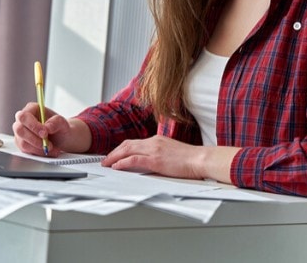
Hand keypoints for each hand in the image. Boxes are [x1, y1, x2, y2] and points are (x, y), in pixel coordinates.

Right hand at [12, 103, 90, 155]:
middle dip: (34, 139)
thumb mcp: (63, 122)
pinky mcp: (22, 143)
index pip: (24, 116)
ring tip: (51, 148)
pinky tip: (47, 151)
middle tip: (47, 144)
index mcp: (31, 109)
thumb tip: (47, 127)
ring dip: (38, 148)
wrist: (61, 138)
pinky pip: (26, 150)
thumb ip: (57, 121)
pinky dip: (38, 152)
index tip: (45, 133)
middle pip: (19, 129)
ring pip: (22, 142)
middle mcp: (23, 120)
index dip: (33, 125)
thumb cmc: (60, 127)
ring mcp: (21, 132)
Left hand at [101, 135, 238, 182]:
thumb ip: (160, 153)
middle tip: (105, 160)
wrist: (201, 159)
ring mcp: (154, 150)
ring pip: (127, 150)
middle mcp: (153, 142)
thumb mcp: (172, 152)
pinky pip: (133, 160)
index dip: (122, 148)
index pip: (134, 142)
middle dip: (114, 152)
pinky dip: (122, 162)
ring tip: (106, 164)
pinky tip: (116, 166)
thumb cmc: (191, 159)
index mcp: (157, 140)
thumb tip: (152, 161)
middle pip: (127, 144)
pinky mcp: (155, 160)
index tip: (115, 154)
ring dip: (114, 157)